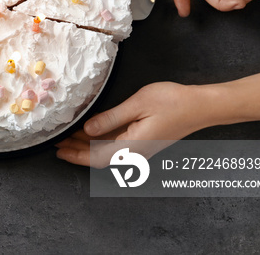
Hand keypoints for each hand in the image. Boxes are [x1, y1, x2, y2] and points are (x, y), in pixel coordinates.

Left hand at [55, 82, 210, 167]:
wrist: (202, 106)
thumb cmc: (173, 102)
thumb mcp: (137, 105)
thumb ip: (111, 118)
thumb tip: (88, 129)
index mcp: (133, 147)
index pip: (97, 158)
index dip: (76, 156)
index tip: (58, 151)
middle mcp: (136, 152)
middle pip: (100, 157)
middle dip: (77, 151)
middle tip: (57, 143)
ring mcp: (141, 148)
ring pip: (108, 151)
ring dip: (88, 145)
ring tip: (69, 136)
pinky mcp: (145, 141)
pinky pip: (117, 145)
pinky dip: (101, 140)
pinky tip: (91, 131)